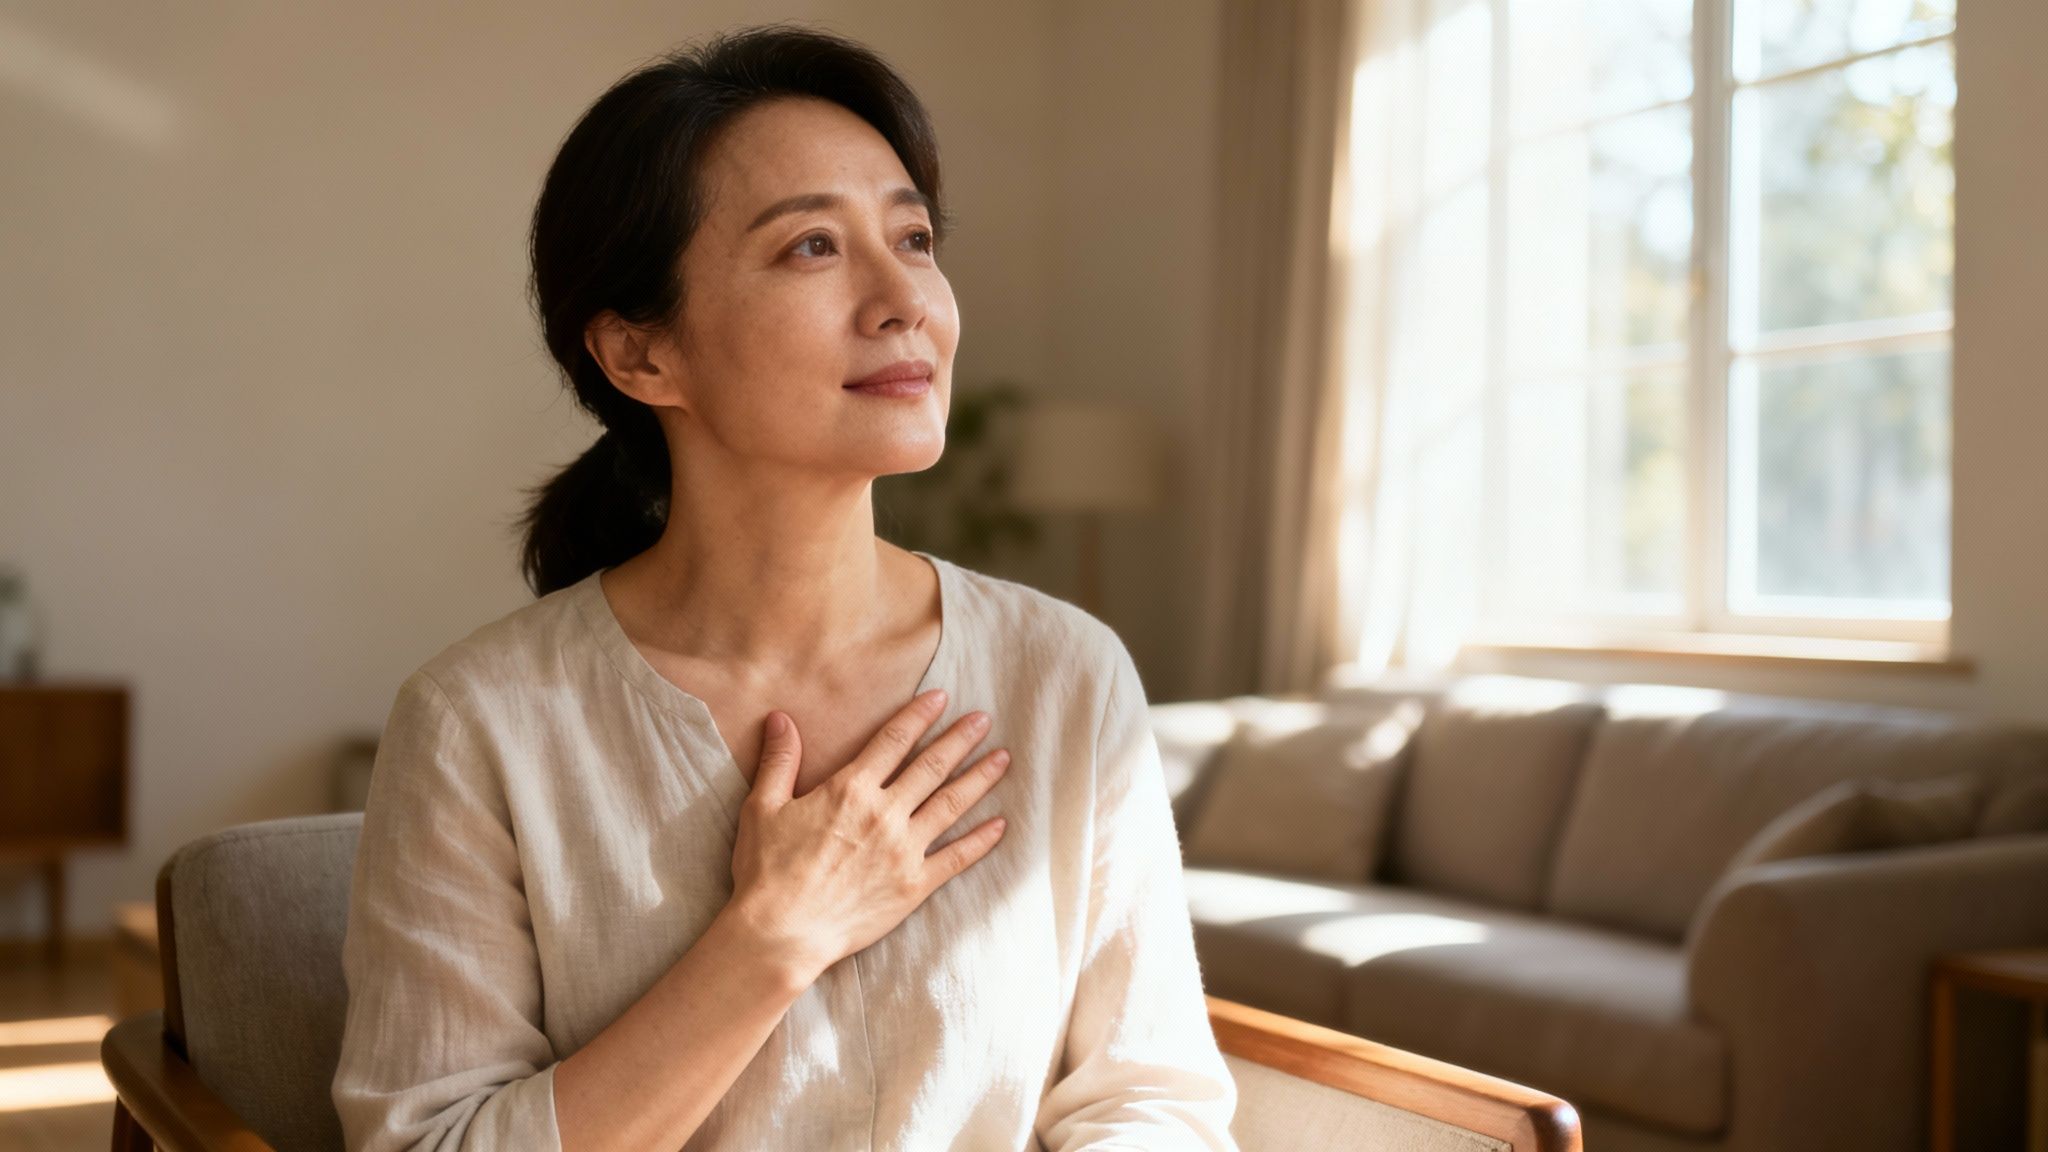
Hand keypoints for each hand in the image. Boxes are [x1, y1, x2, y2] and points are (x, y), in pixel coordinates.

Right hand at [723, 688, 1010, 983]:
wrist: (782, 933)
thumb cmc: (768, 872)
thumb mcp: (764, 807)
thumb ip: (780, 760)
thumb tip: (781, 718)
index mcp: (850, 790)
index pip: (893, 741)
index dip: (919, 716)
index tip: (941, 698)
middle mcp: (884, 814)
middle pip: (932, 767)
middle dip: (961, 740)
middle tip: (984, 720)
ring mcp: (904, 850)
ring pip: (950, 805)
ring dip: (979, 779)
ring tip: (1003, 758)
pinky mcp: (913, 886)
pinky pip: (956, 858)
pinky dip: (981, 841)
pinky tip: (1001, 825)